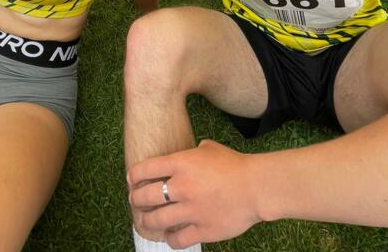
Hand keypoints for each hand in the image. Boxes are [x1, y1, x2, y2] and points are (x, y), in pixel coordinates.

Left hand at [128, 140, 260, 247]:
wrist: (255, 186)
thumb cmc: (234, 164)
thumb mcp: (208, 149)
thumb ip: (192, 153)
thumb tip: (186, 156)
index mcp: (181, 163)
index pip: (145, 169)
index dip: (133, 175)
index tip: (131, 179)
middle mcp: (181, 187)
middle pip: (145, 196)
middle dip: (135, 199)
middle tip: (135, 200)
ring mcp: (191, 210)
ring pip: (156, 220)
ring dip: (146, 220)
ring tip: (145, 219)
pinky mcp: (202, 229)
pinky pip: (177, 239)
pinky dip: (170, 238)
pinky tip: (169, 235)